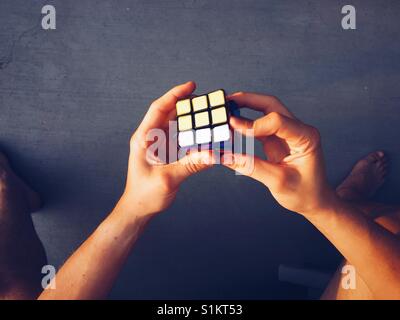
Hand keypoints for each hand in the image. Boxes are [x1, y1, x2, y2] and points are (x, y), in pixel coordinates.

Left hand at [120, 82, 214, 216]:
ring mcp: (158, 144)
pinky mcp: (165, 152)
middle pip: (168, 112)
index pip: (159, 109)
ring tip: (206, 111)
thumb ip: (190, 165)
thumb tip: (213, 154)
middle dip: (186, 103)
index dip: (175, 95)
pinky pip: (180, 136)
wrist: (139, 208)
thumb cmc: (145, 194)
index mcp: (144, 138)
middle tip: (205, 100)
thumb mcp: (168, 179)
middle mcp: (150, 138)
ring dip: (189, 116)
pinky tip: (202, 131)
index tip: (191, 85)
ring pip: (174, 123)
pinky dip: (191, 131)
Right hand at [222, 92, 335, 215]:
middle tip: (226, 100)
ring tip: (226, 107)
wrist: (314, 201)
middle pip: (271, 105)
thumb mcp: (277, 182)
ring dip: (246, 107)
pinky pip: (261, 125)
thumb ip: (251, 166)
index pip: (277, 121)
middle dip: (248, 100)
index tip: (232, 126)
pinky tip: (233, 123)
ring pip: (265, 111)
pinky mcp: (279, 139)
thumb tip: (225, 156)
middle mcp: (299, 130)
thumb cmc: (303, 193)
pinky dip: (246, 123)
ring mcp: (288, 133)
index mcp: (305, 137)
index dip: (253, 123)